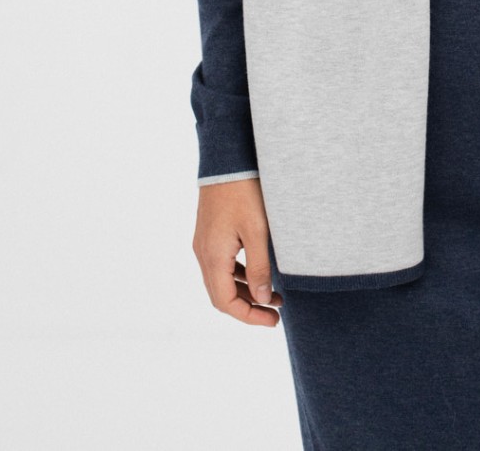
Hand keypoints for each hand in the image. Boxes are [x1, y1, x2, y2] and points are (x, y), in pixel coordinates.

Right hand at [193, 178, 283, 326]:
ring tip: (274, 294)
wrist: (226, 158)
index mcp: (213, 257)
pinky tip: (258, 271)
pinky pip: (221, 264)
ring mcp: (204, 242)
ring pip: (221, 280)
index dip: (249, 317)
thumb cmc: (244, 192)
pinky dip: (239, 274)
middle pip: (221, 295)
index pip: (225, 302)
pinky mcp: (209, 232)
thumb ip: (260, 268)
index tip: (273, 321)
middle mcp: (203, 253)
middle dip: (248, 307)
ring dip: (245, 291)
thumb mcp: (258, 231)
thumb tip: (263, 299)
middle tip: (276, 313)